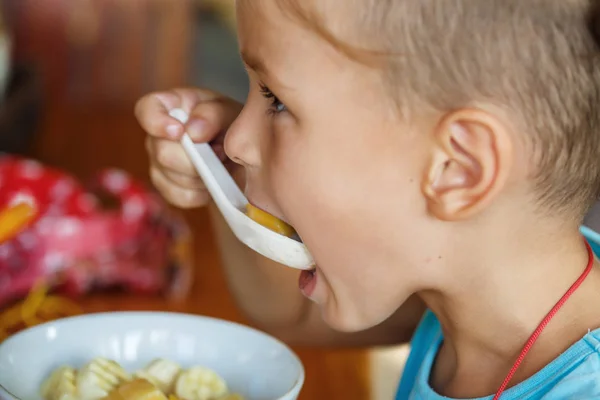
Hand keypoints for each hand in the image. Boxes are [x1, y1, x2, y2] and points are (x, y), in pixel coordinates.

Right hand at [135, 88, 242, 207]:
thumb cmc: (231, 124)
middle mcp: (157, 134)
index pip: (146, 110)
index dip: (156, 122)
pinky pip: (179, 196)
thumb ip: (212, 115)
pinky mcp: (167, 186)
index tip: (178, 132)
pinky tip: (212, 182)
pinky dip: (200, 193)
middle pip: (162, 152)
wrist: (242, 153)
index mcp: (170, 106)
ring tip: (218, 165)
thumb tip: (192, 132)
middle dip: (195, 158)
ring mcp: (158, 162)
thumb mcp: (229, 112)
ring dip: (201, 175)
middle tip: (219, 153)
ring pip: (171, 177)